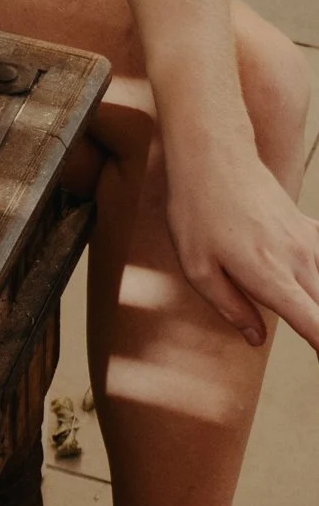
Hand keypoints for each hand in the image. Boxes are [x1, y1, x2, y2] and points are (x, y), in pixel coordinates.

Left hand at [166, 140, 318, 352]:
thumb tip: (256, 338)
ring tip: (312, 317)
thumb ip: (231, 307)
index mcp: (270, 277)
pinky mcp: (307, 228)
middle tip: (316, 347)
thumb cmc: (197, 213)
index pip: (314, 323)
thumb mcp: (198, 269)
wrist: (213, 158)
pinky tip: (314, 279)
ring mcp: (307, 242)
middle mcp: (298, 261)